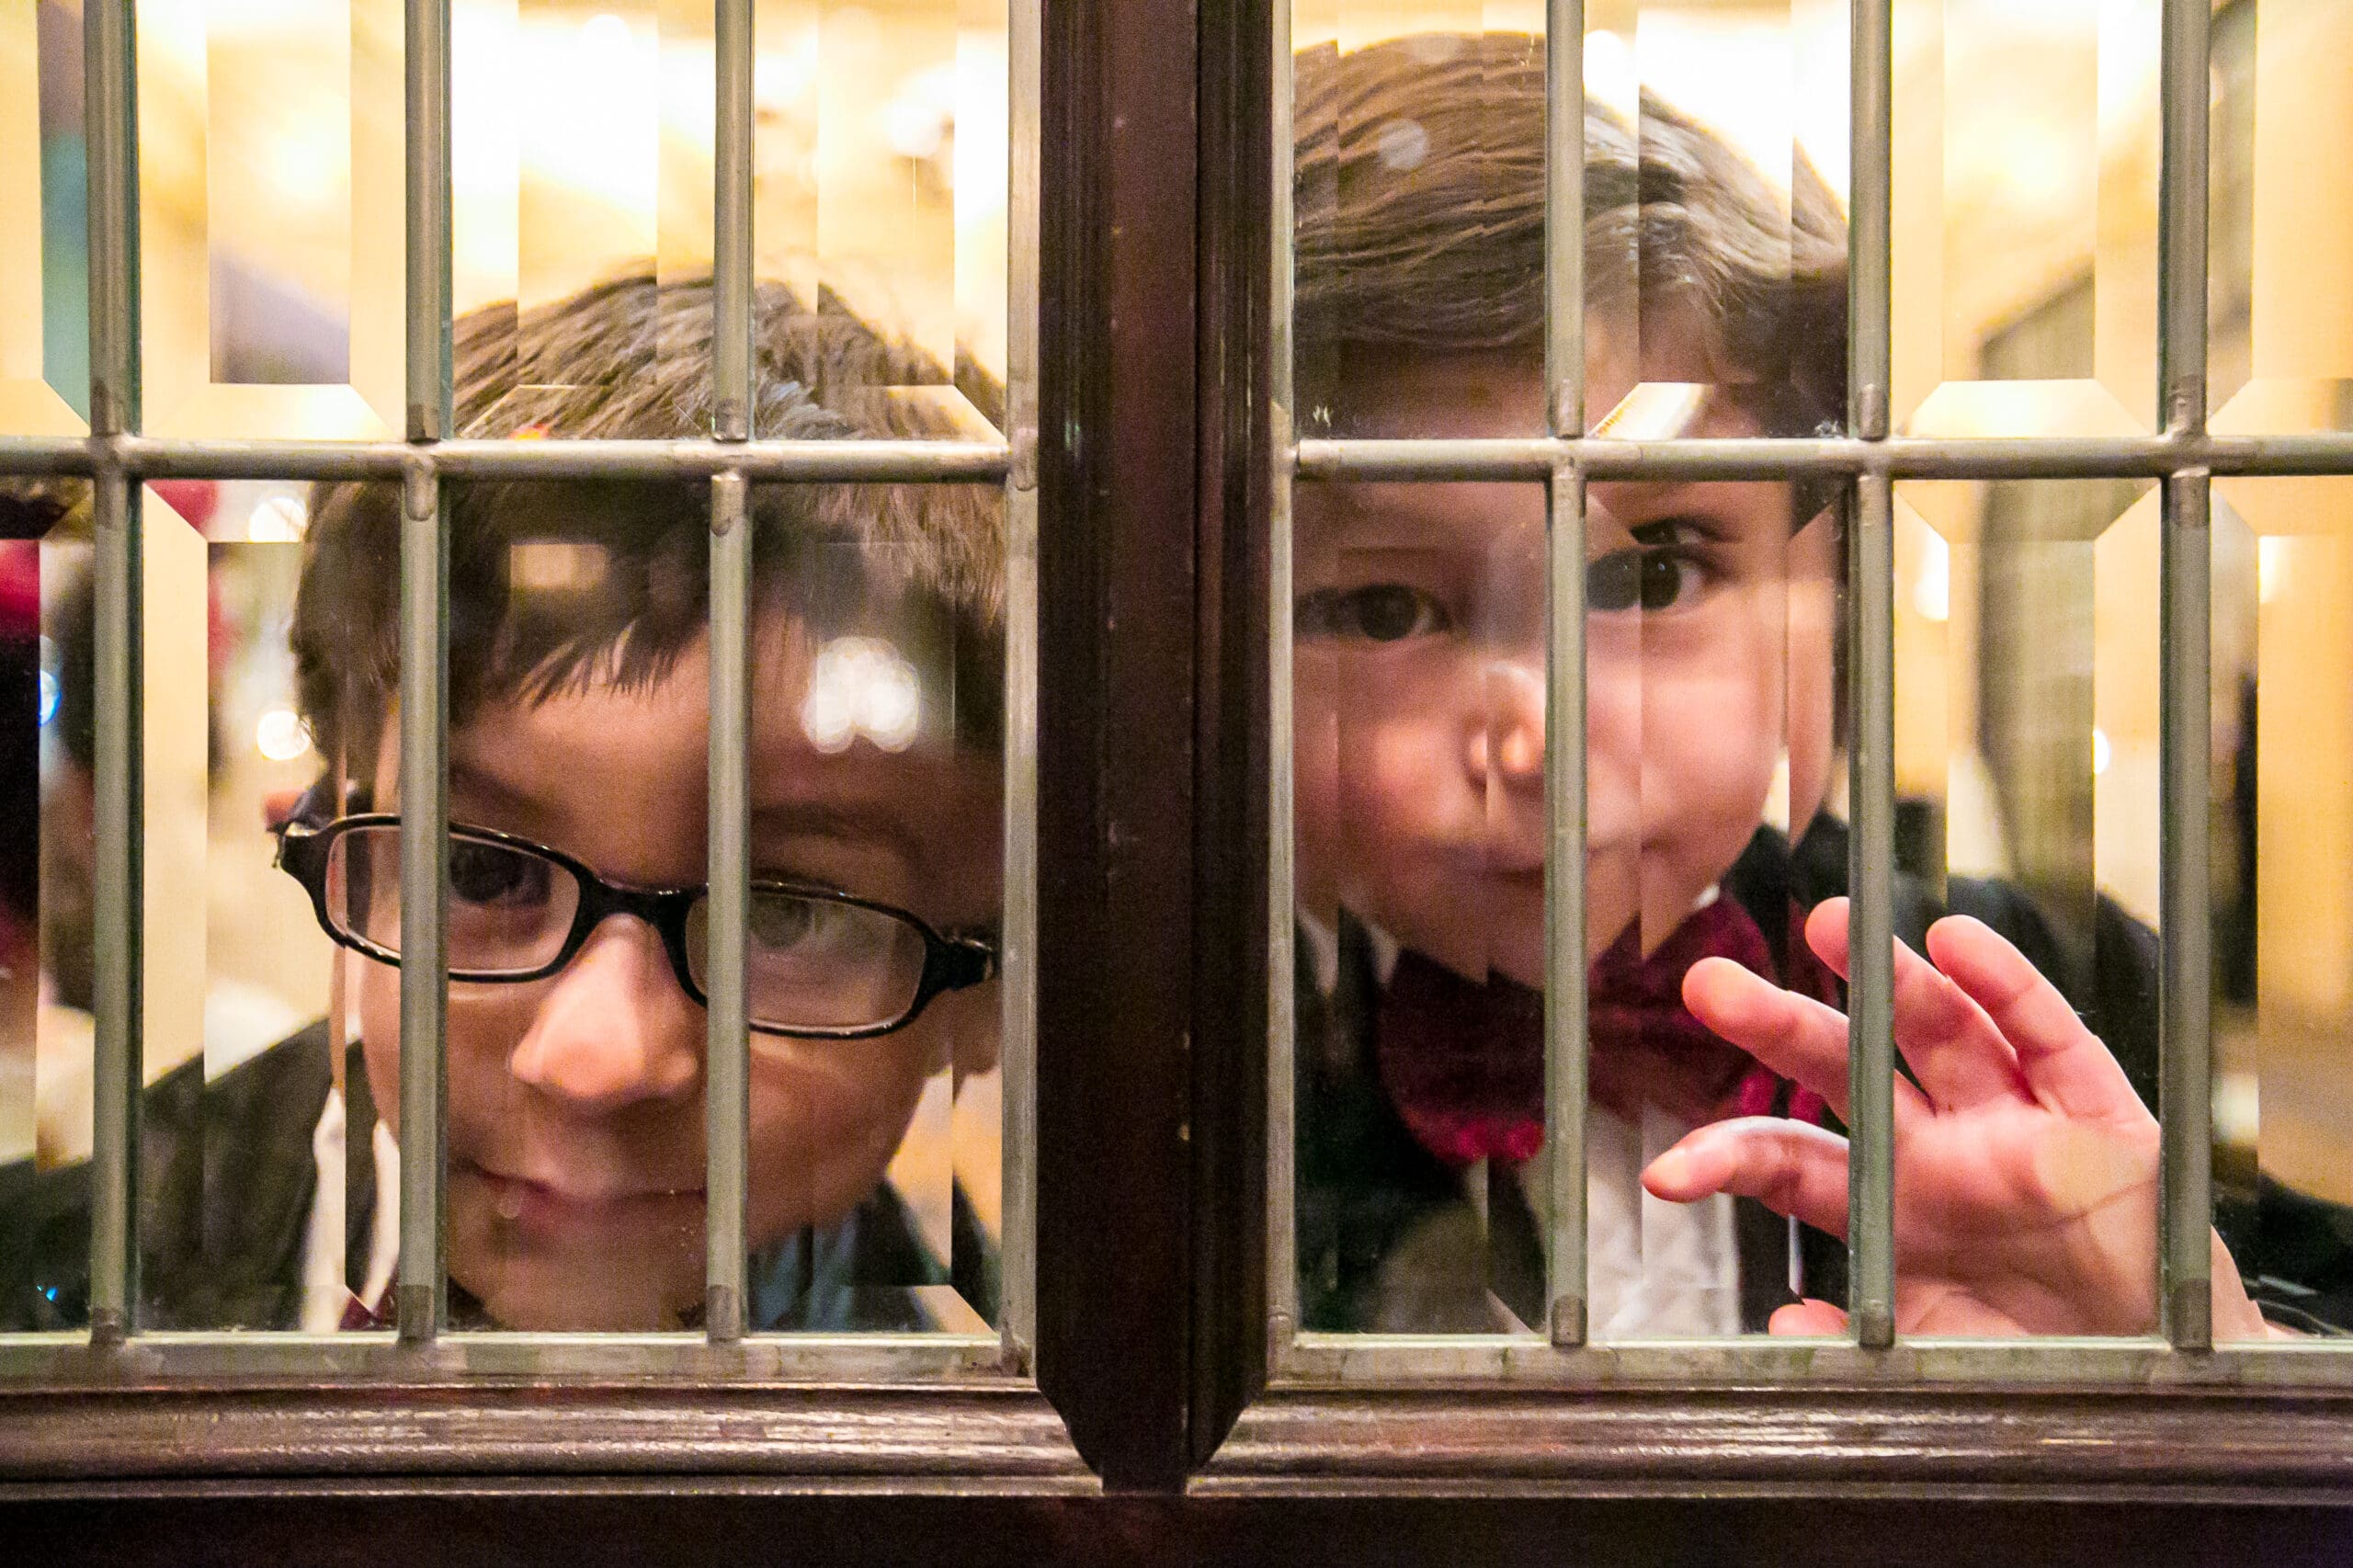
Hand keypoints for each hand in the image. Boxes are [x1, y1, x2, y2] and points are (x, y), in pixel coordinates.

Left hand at [1640, 898, 2272, 1338]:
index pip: (1791, 1159)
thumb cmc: (2046, 1359)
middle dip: (1778, 1024)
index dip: (1728, 1156)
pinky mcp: (2101, 1119)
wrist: (2166, 1378)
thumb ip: (1862, 1344)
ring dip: (1888, 976)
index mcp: (1887, 1205)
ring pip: (1940, 1030)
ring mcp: (2017, 1124)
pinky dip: (2007, 986)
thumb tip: (1784, 1331)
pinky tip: (1955, 941)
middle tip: (1706, 984)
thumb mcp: (1939, 1359)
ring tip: (1827, 924)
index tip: (1664, 1173)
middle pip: (1846, 1068)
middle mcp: (1940, 1150)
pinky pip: (2050, 1038)